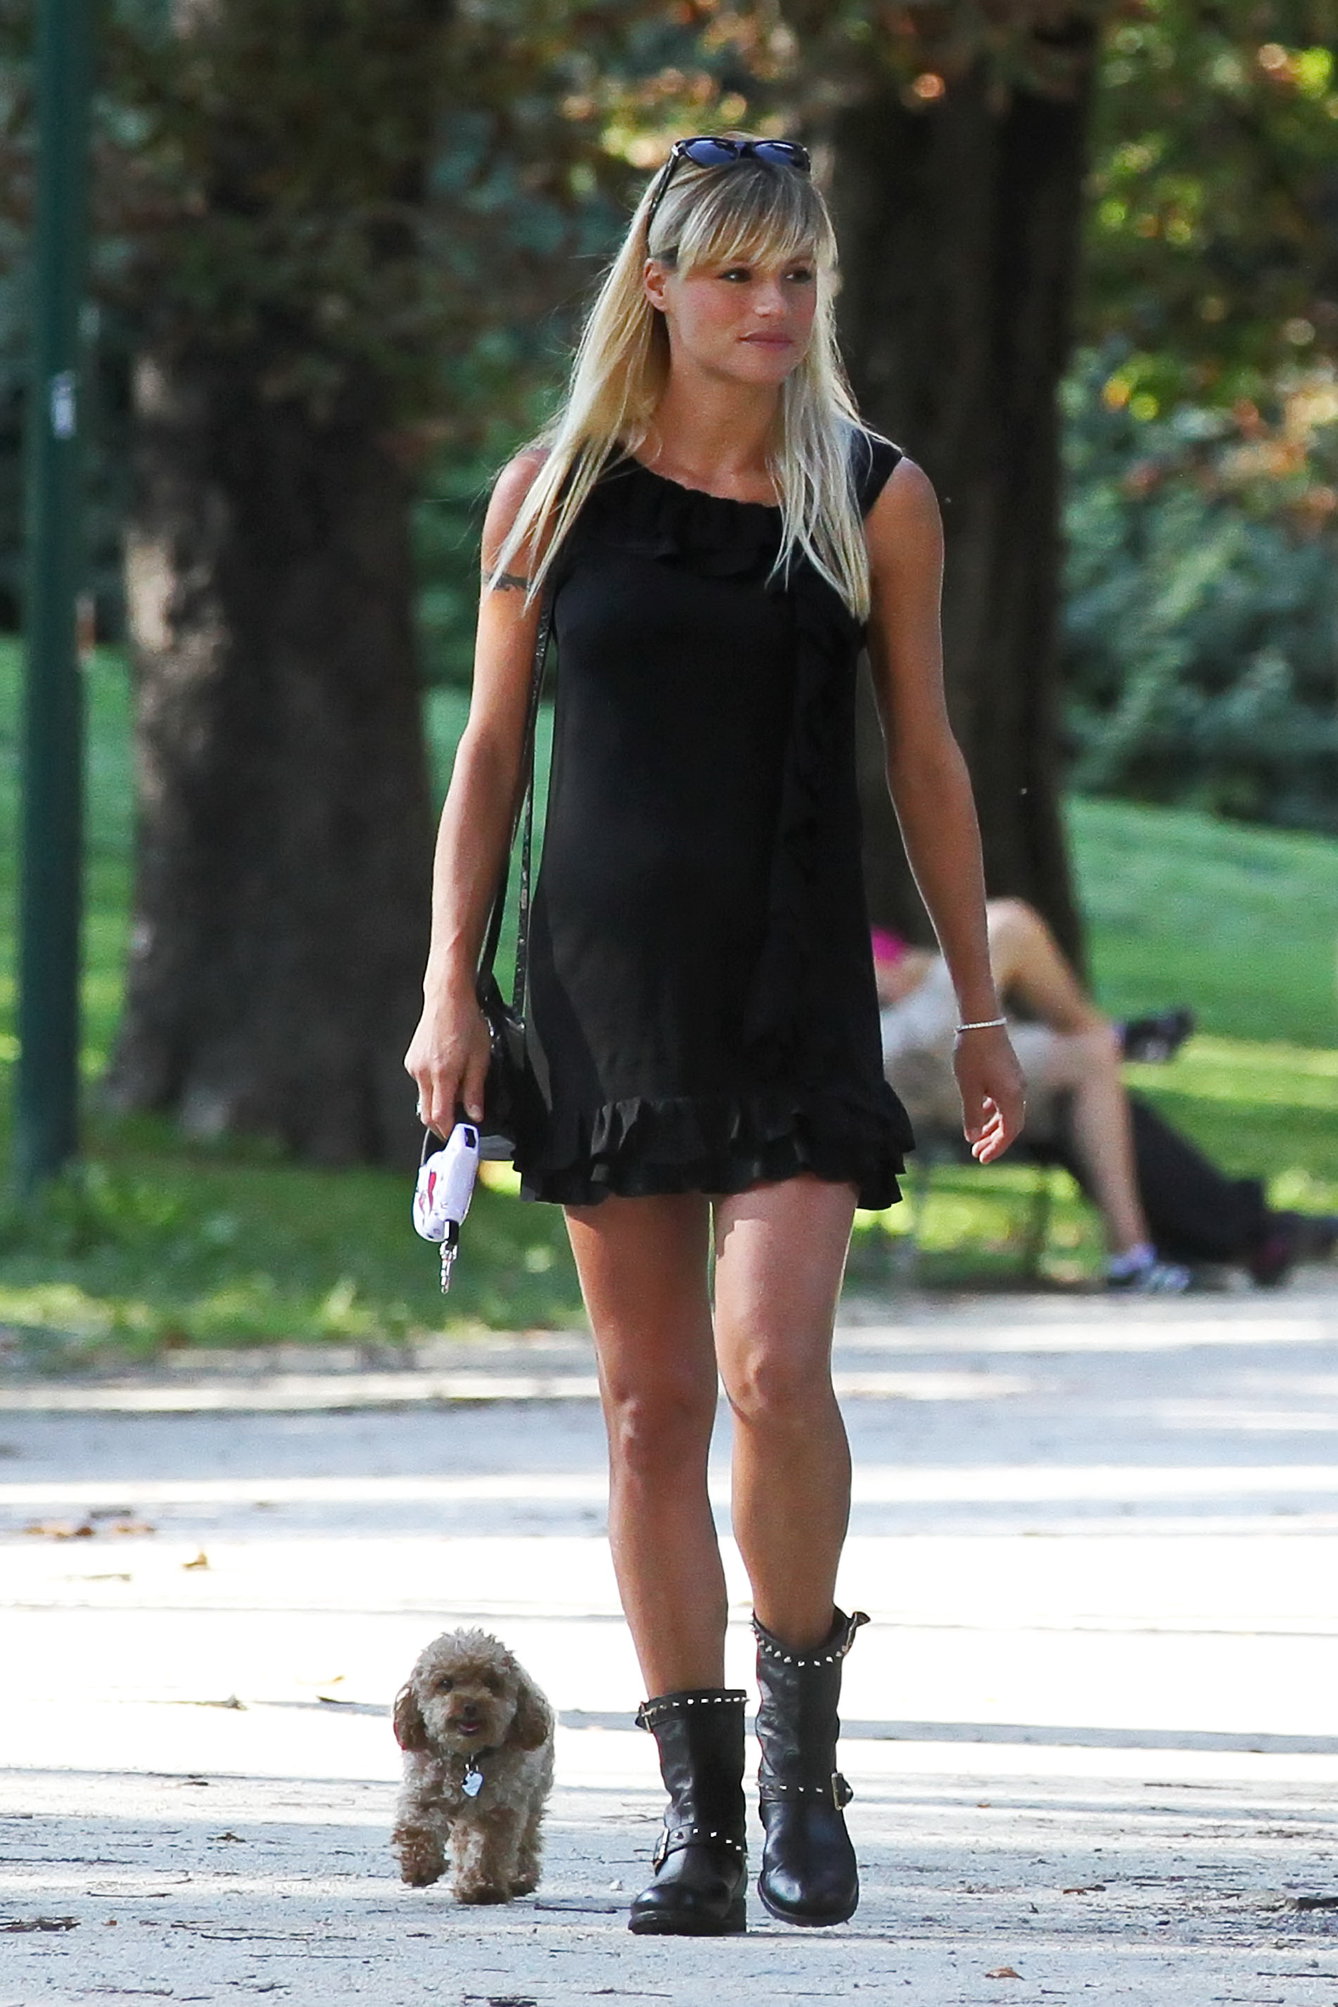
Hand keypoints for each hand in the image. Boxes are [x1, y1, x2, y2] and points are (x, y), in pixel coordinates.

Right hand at [404, 987, 491, 1134]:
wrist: (447, 998)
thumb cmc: (466, 1022)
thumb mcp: (480, 1058)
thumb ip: (475, 1090)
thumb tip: (475, 1114)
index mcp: (442, 1074)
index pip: (440, 1117)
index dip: (448, 1131)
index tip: (459, 1137)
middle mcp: (423, 1073)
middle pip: (427, 1114)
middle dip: (442, 1124)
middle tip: (459, 1125)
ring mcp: (414, 1067)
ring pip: (424, 1099)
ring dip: (439, 1103)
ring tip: (458, 1089)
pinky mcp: (411, 1061)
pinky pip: (421, 1084)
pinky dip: (434, 1088)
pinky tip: (447, 1074)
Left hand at [953, 1024, 1025, 1163]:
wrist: (981, 1021)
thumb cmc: (973, 1054)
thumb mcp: (968, 1088)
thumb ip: (972, 1115)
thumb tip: (973, 1138)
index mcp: (1012, 1097)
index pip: (1009, 1132)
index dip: (996, 1148)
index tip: (981, 1159)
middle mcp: (1019, 1091)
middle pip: (1011, 1125)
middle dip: (995, 1141)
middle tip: (977, 1154)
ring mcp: (1016, 1080)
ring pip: (1007, 1112)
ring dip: (993, 1127)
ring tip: (976, 1139)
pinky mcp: (1009, 1071)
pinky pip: (1005, 1099)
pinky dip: (994, 1111)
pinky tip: (980, 1114)